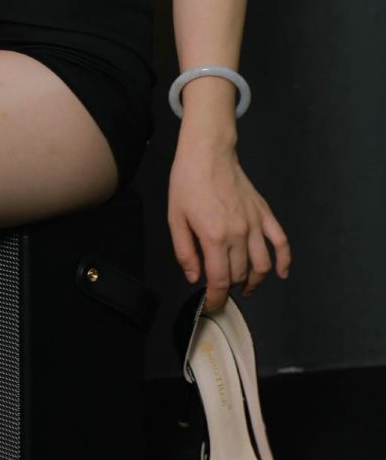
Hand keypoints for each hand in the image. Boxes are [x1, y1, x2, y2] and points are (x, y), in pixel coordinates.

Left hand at [168, 143, 290, 312]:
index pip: (220, 280)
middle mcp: (238, 233)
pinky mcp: (264, 214)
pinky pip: (280, 242)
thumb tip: (194, 277)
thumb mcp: (175, 219)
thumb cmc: (188, 183)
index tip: (210, 305)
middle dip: (230, 289)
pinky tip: (280, 273)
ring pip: (262, 265)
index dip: (216, 299)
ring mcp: (254, 224)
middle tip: (220, 292)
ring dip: (255, 282)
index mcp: (214, 237)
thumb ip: (184, 251)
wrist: (207, 154)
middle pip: (240, 275)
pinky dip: (284, 261)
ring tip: (245, 288)